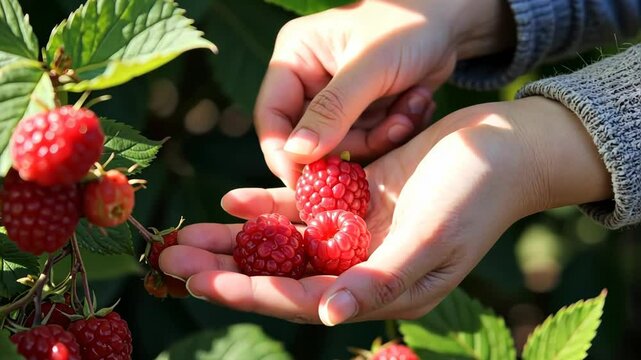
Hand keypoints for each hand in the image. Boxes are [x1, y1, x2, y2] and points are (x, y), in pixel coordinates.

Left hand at [160, 97, 610, 323]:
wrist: (505, 147)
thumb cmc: (478, 193)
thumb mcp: (434, 238)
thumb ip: (383, 278)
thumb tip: (328, 315)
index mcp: (381, 289)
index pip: (304, 298)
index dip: (250, 292)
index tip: (201, 282)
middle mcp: (362, 266)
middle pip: (280, 273)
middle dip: (227, 269)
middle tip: (172, 260)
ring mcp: (356, 233)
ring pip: (282, 242)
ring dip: (235, 240)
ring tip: (185, 235)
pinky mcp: (354, 200)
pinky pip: (302, 206)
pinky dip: (268, 204)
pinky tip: (232, 201)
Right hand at [255, 0, 515, 186]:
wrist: (449, 23)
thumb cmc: (407, 27)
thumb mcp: (369, 67)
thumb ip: (333, 111)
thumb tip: (296, 154)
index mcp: (294, 59)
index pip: (272, 116)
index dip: (284, 153)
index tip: (305, 184)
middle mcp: (308, 81)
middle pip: (310, 139)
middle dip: (354, 143)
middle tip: (392, 129)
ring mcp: (335, 100)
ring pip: (343, 146)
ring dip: (381, 135)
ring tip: (410, 108)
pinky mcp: (361, 114)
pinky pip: (366, 143)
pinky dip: (393, 131)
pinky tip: (415, 104)